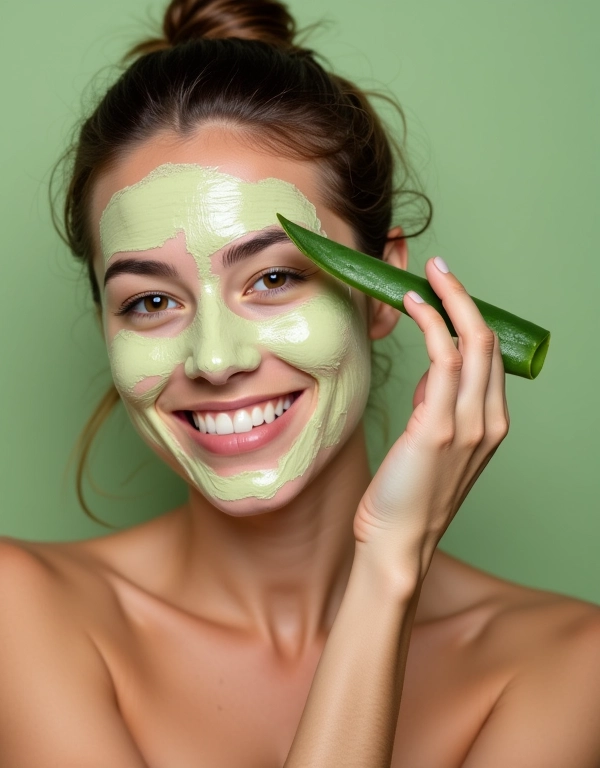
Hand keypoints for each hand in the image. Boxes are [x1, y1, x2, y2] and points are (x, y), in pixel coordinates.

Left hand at [354, 257, 509, 580]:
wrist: (396, 543)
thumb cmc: (406, 495)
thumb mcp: (430, 445)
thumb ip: (438, 408)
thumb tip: (432, 375)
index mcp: (490, 424)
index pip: (491, 357)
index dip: (470, 318)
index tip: (446, 293)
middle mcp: (488, 422)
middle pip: (489, 342)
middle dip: (464, 298)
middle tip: (440, 268)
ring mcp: (468, 425)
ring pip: (472, 344)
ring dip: (450, 301)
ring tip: (428, 276)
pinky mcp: (438, 429)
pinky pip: (444, 361)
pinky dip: (432, 325)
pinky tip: (414, 305)